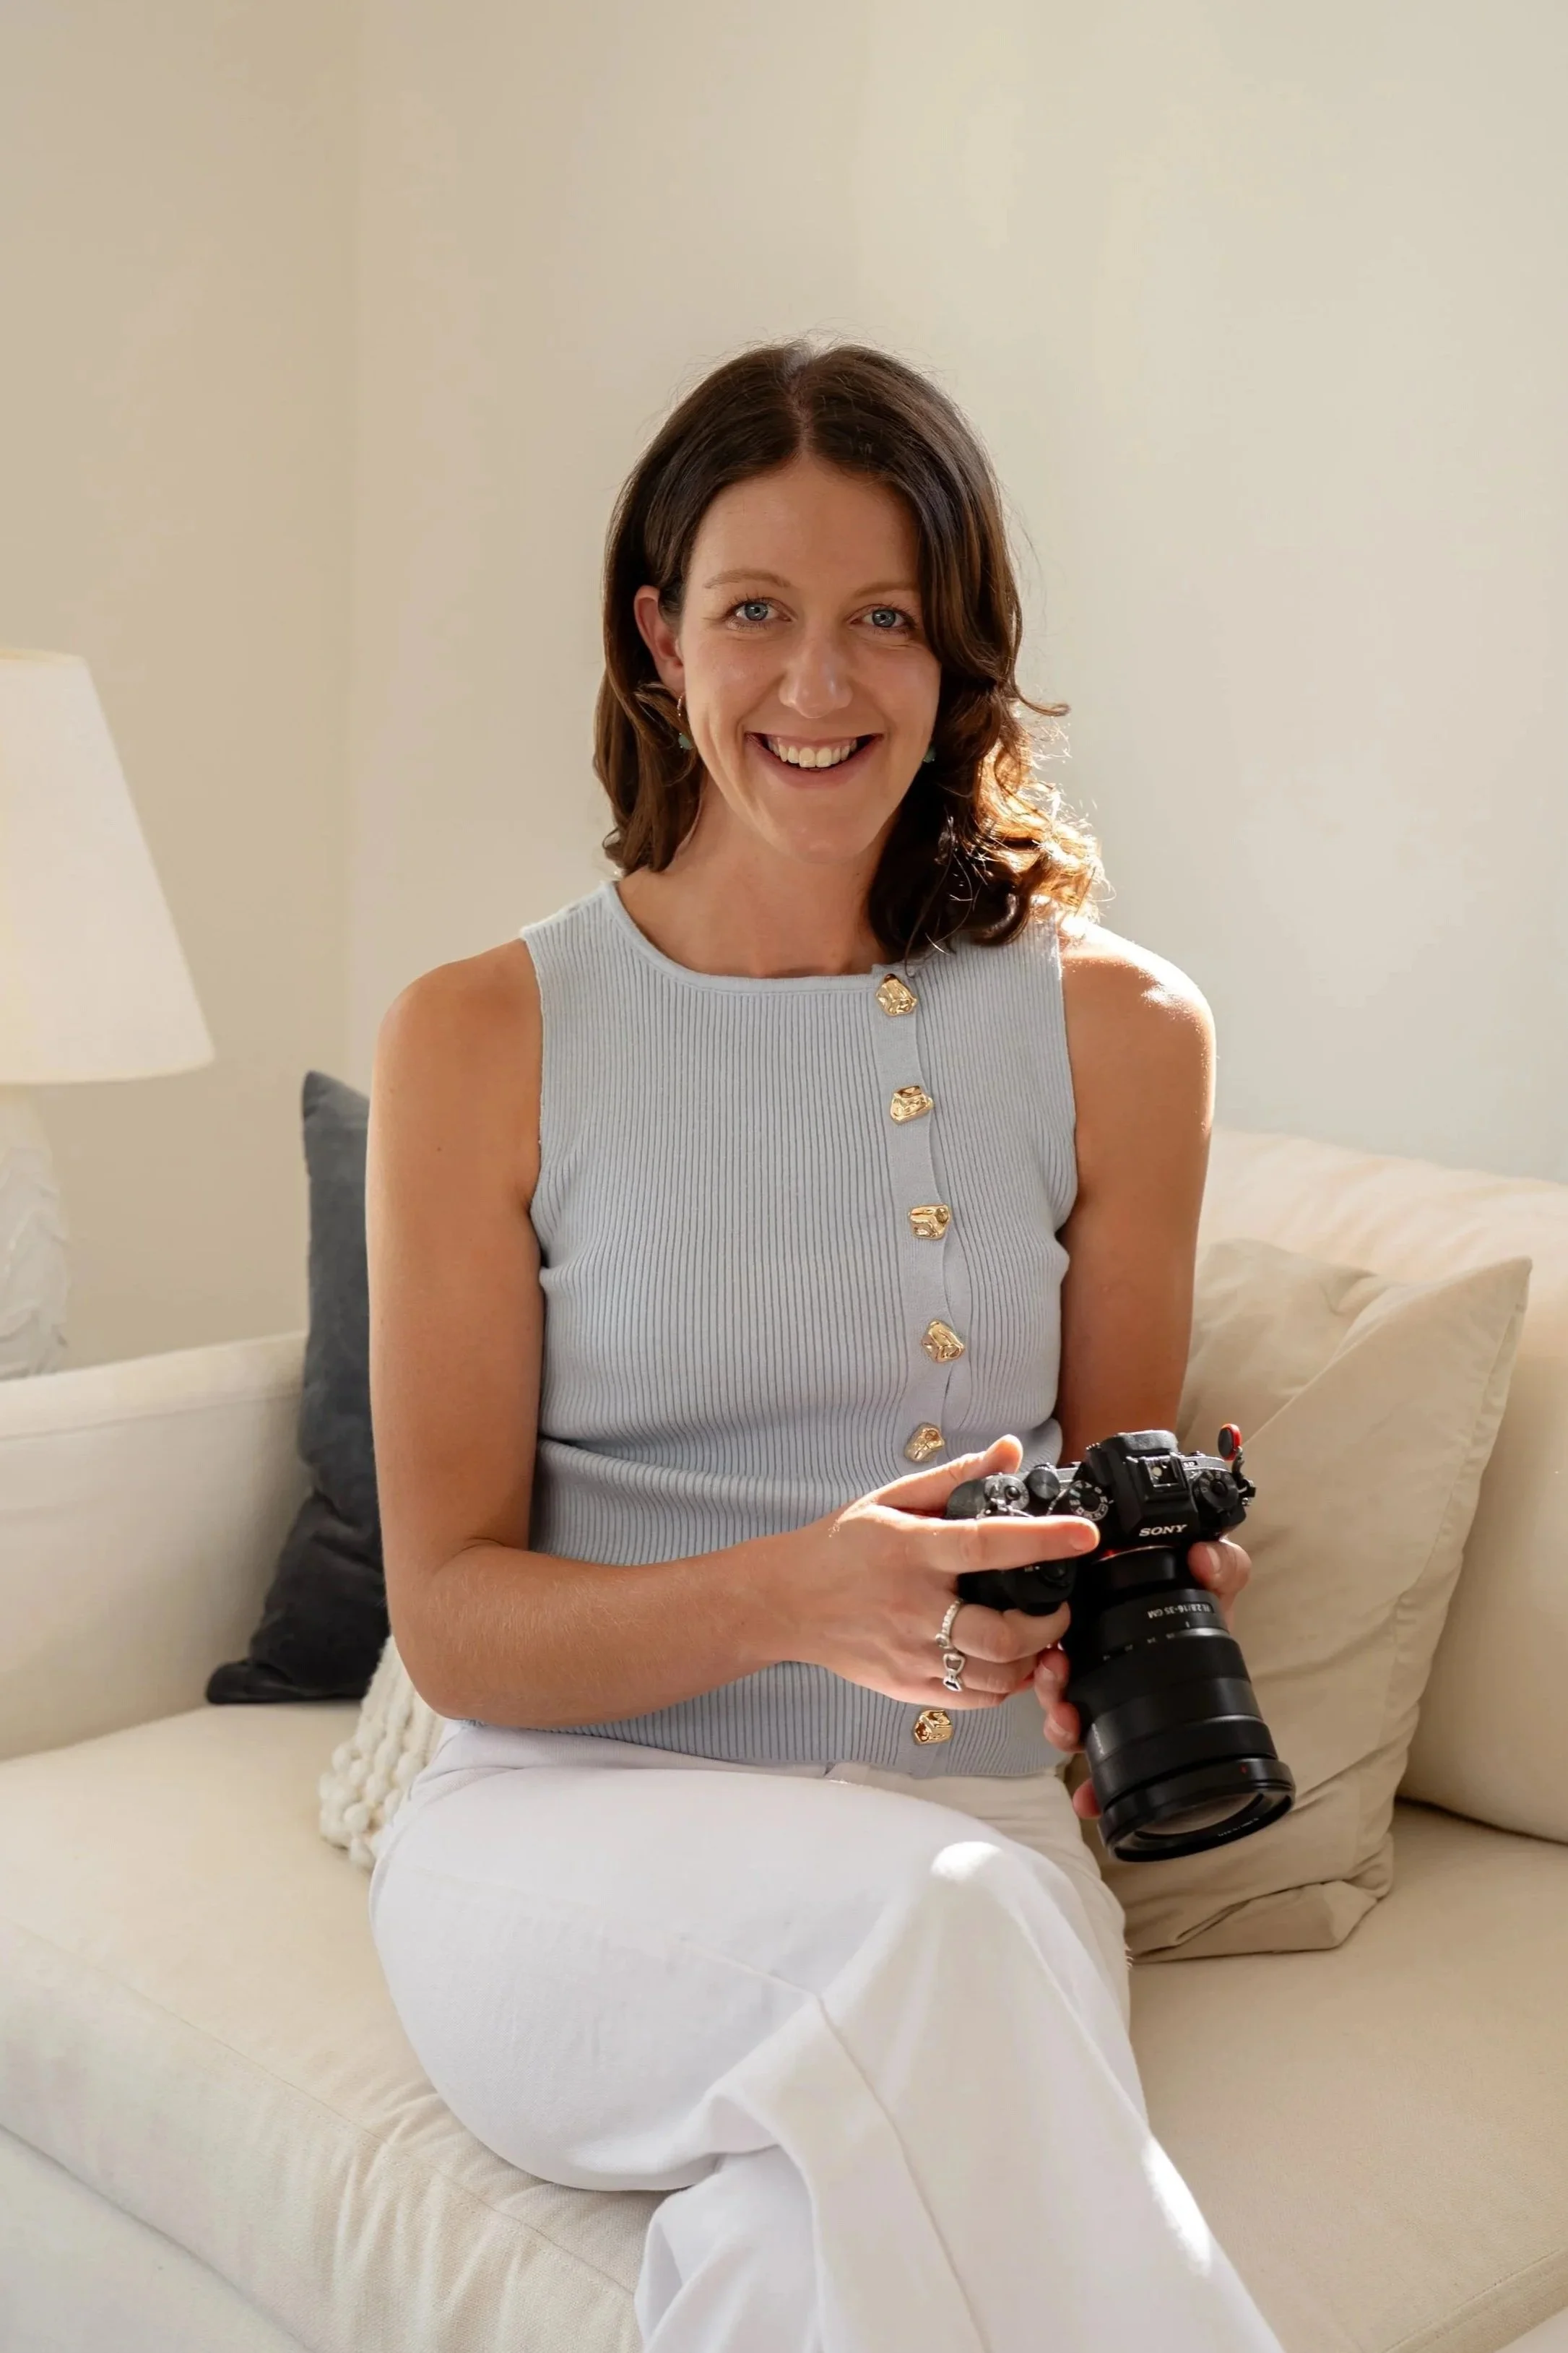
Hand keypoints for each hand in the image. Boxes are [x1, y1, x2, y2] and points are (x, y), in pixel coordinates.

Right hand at [768, 1436, 1099, 1710]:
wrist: (784, 1601)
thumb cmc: (839, 1547)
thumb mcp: (891, 1499)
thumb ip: (954, 1477)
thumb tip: (1007, 1451)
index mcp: (912, 1551)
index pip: (988, 1546)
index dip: (1042, 1541)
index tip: (1083, 1536)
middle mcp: (913, 1608)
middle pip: (1000, 1634)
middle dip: (1047, 1625)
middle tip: (1056, 1608)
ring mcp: (909, 1654)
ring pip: (992, 1676)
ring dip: (1029, 1659)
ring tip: (1034, 1636)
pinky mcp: (905, 1686)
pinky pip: (970, 1698)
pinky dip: (1000, 1684)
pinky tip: (1002, 1660)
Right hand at [1034, 1534, 1254, 1818]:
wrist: (1232, 1661)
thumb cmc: (1213, 1611)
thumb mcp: (1219, 1583)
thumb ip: (1221, 1564)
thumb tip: (1202, 1558)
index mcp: (1113, 1621)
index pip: (1066, 1626)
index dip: (1049, 1640)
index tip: (1052, 1650)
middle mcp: (1102, 1663)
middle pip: (1057, 1675)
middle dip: (1047, 1684)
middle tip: (1056, 1675)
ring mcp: (1112, 1703)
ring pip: (1067, 1718)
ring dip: (1058, 1725)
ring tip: (1067, 1723)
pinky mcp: (1126, 1741)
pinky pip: (1101, 1769)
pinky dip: (1091, 1787)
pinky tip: (1090, 1798)